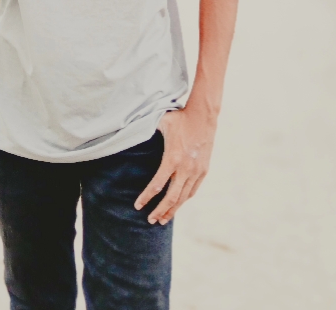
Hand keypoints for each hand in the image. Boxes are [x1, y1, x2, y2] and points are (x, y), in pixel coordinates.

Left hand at [134, 108, 215, 223]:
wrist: (203, 115)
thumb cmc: (180, 117)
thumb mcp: (160, 123)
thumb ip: (147, 131)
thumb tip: (131, 131)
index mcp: (172, 158)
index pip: (157, 185)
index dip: (146, 198)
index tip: (138, 206)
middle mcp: (185, 168)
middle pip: (171, 198)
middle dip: (160, 211)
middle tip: (150, 220)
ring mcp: (196, 171)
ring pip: (183, 198)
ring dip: (173, 210)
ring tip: (163, 219)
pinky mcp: (203, 170)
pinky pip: (193, 190)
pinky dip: (184, 200)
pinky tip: (178, 205)